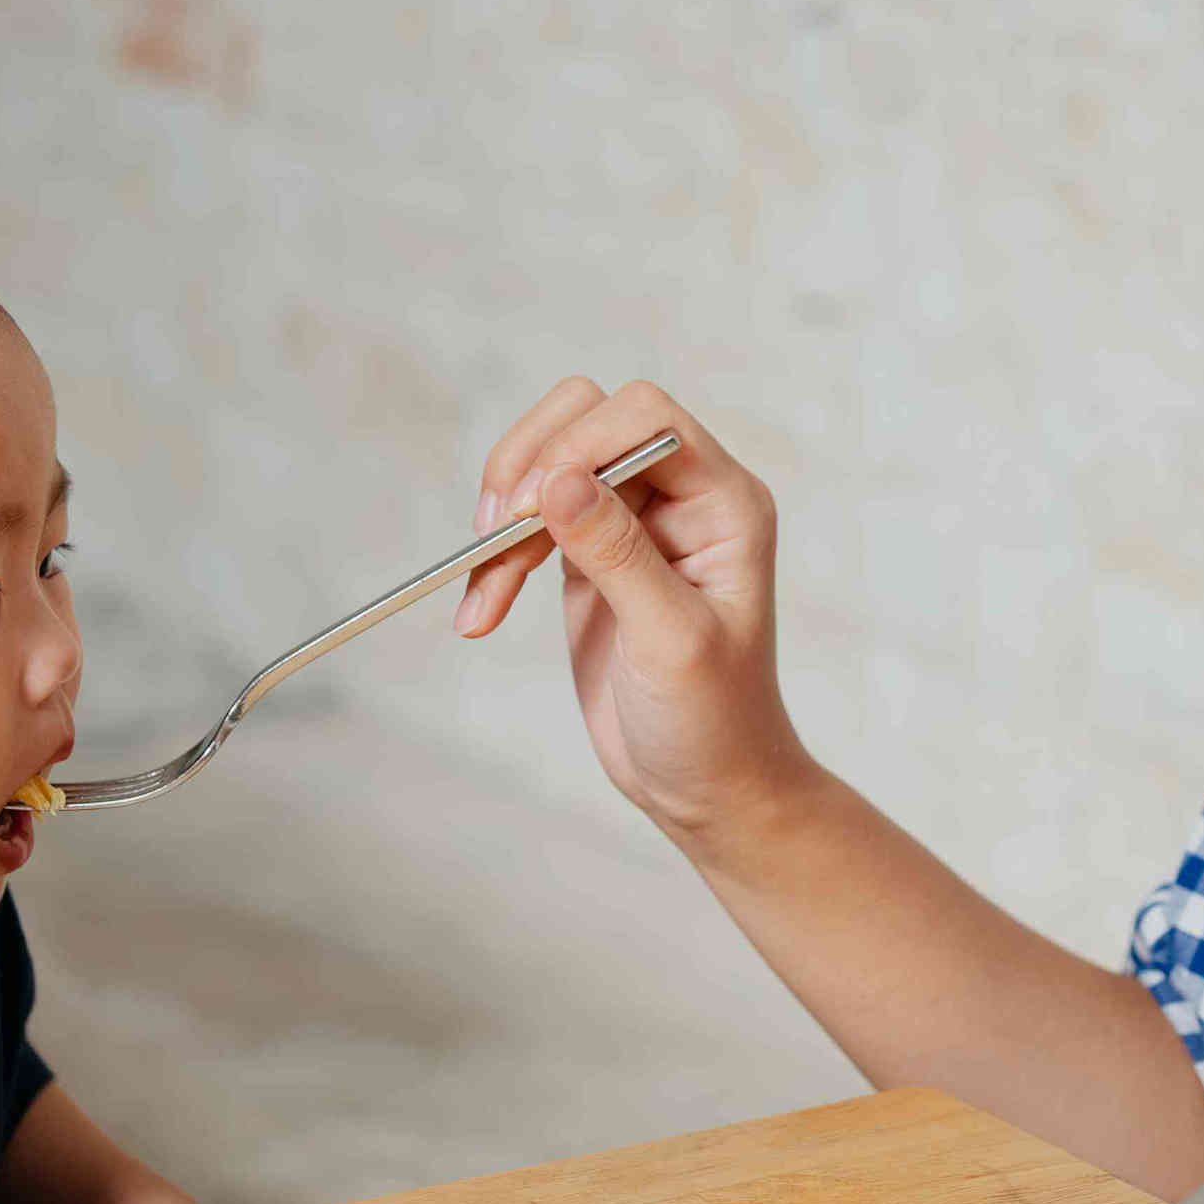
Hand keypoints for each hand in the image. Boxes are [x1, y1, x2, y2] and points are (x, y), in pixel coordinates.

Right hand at [455, 378, 814, 839]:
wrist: (704, 785)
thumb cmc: (715, 720)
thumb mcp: (670, 641)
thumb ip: (618, 555)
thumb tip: (557, 481)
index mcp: (725, 502)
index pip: (645, 418)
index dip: (581, 443)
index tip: (530, 507)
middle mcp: (682, 497)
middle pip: (588, 418)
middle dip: (530, 465)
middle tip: (496, 532)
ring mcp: (632, 522)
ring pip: (548, 462)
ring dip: (503, 514)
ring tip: (482, 585)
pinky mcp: (589, 555)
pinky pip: (529, 521)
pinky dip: (495, 558)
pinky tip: (478, 613)